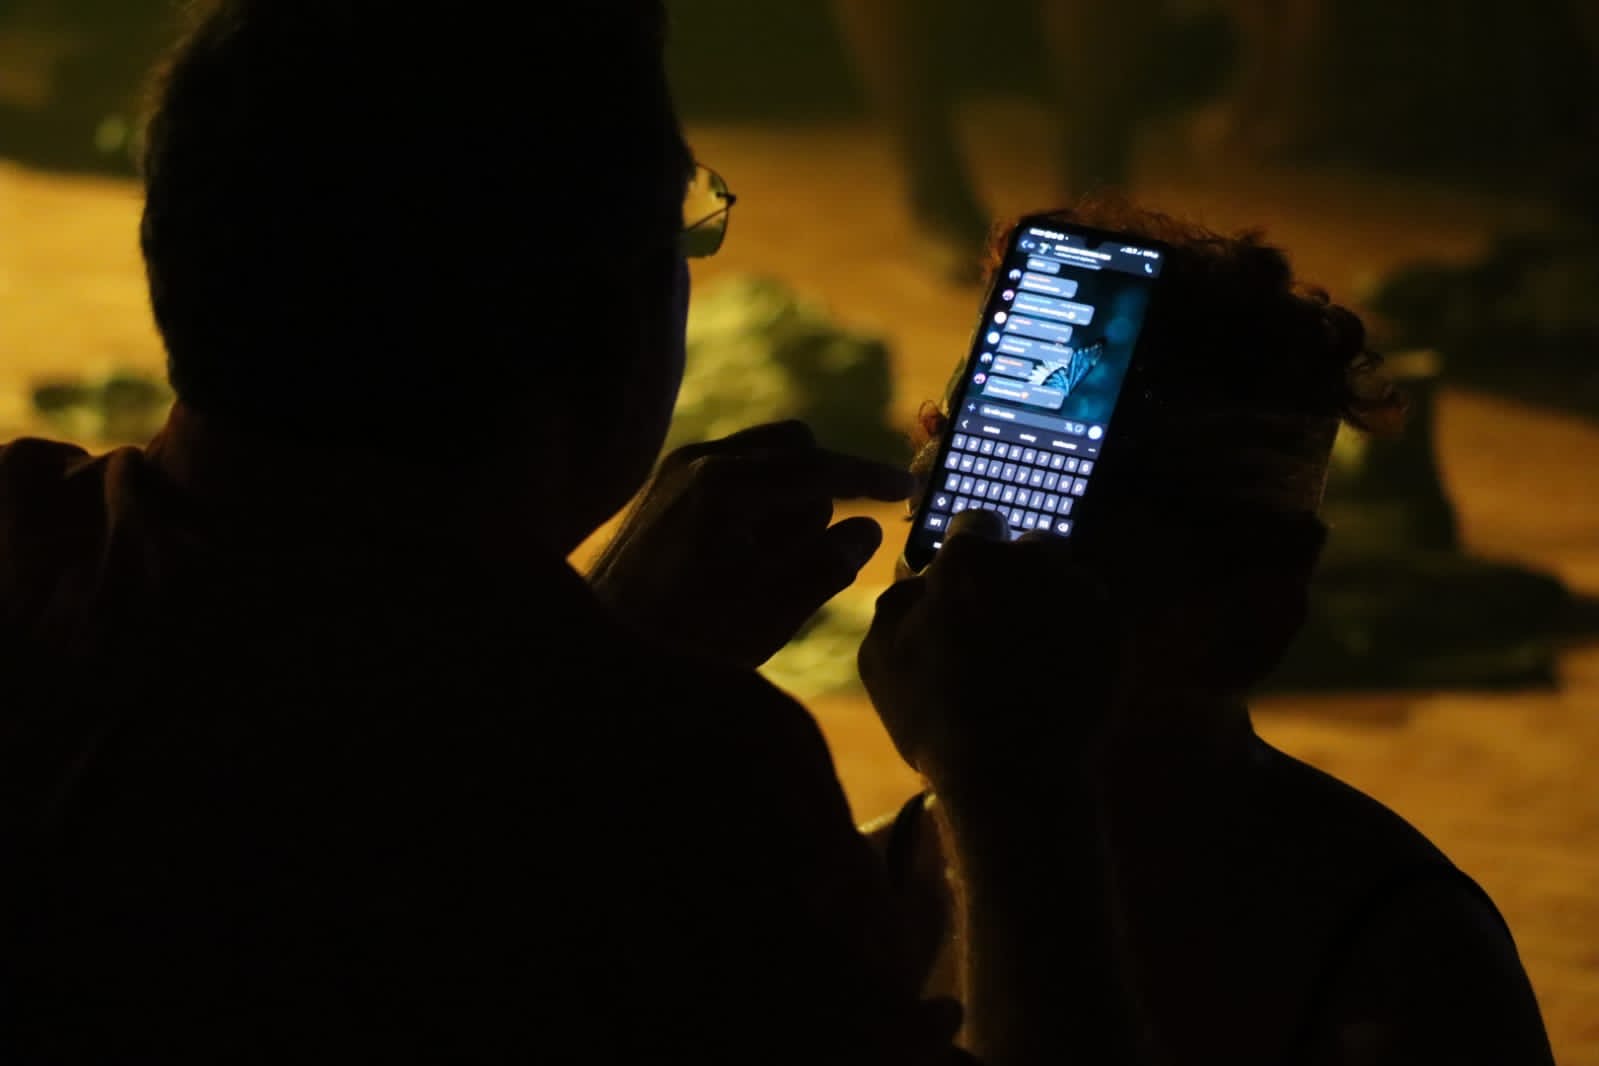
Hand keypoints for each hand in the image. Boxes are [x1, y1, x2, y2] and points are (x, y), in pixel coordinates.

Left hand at [589, 421, 914, 668]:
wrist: (596, 651)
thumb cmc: (685, 640)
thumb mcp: (769, 615)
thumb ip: (826, 567)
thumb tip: (868, 529)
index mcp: (728, 487)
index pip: (821, 467)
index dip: (870, 479)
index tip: (907, 486)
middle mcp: (700, 462)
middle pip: (795, 445)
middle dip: (822, 488)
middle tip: (816, 553)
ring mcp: (677, 469)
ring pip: (764, 455)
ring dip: (790, 495)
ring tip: (772, 565)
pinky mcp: (664, 485)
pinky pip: (734, 471)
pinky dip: (759, 499)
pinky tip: (747, 554)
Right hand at [858, 510, 1127, 793]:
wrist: (1018, 774)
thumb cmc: (937, 715)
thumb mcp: (881, 655)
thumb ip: (899, 597)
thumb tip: (919, 574)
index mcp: (969, 559)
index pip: (972, 522)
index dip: (966, 556)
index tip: (962, 587)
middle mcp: (1031, 560)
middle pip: (1026, 547)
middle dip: (1013, 575)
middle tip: (996, 625)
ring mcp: (1080, 592)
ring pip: (1063, 579)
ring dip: (1048, 601)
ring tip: (1030, 655)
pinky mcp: (1115, 629)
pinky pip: (1091, 616)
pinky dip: (1077, 635)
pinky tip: (1057, 675)